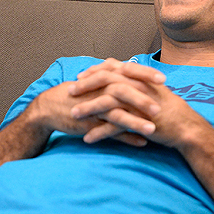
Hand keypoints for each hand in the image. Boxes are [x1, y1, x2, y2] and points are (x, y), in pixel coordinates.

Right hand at [30, 77, 150, 146]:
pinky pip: (110, 131)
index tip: (163, 79)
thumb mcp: (94, 82)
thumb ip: (111, 76)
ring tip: (153, 128)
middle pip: (124, 91)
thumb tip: (130, 70)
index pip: (127, 72)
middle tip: (162, 105)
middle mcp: (99, 90)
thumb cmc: (76, 94)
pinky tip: (142, 143)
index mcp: (103, 78)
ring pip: (117, 113)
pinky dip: (126, 137)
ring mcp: (94, 107)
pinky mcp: (89, 123)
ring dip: (136, 121)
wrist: (49, 108)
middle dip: (144, 98)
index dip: (145, 74)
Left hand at [68, 58, 207, 149]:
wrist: (185, 126)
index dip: (94, 70)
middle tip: (70, 91)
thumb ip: (137, 82)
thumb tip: (124, 77)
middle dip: (85, 85)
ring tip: (73, 115)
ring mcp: (137, 103)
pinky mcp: (138, 121)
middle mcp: (137, 86)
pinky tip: (88, 138)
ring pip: (106, 102)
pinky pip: (114, 126)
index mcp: (139, 77)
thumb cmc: (169, 109)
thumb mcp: (152, 90)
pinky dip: (99, 132)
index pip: (112, 67)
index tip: (81, 75)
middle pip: (105, 80)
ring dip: (88, 108)